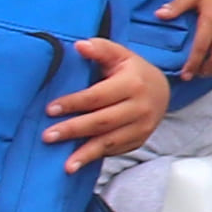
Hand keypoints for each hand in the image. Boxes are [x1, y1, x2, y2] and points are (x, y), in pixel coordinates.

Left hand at [51, 39, 171, 169]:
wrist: (163, 91)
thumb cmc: (133, 71)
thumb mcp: (120, 55)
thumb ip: (100, 49)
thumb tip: (79, 46)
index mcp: (132, 84)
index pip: (97, 96)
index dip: (73, 103)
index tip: (50, 109)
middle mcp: (140, 107)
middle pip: (102, 121)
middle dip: (74, 130)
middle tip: (48, 136)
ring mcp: (142, 127)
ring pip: (110, 142)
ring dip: (86, 154)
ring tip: (66, 165)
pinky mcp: (139, 140)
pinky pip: (116, 151)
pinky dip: (96, 157)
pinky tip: (79, 162)